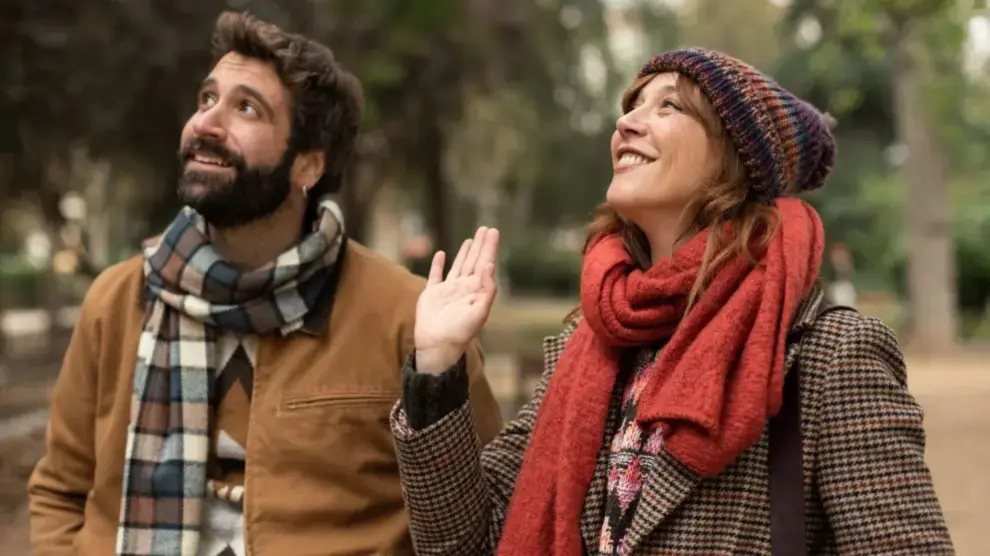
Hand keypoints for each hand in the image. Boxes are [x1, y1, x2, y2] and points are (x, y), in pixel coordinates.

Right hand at [414, 227, 499, 374]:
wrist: (438, 346)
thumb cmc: (460, 332)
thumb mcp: (480, 311)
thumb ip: (487, 289)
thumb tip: (489, 265)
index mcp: (476, 291)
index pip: (485, 264)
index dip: (490, 248)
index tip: (494, 232)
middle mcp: (464, 288)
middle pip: (474, 261)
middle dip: (480, 245)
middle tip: (486, 228)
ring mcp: (448, 291)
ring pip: (458, 266)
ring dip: (464, 252)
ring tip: (471, 239)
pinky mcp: (432, 294)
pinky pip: (435, 275)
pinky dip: (438, 264)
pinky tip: (442, 254)